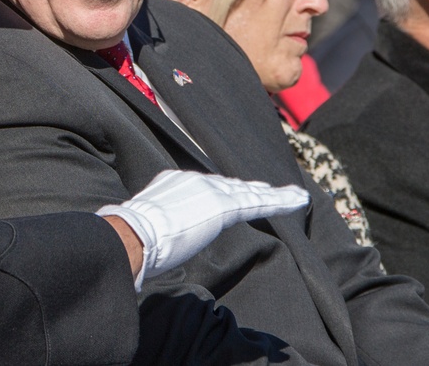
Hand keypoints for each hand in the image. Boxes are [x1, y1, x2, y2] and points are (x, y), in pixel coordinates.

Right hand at [98, 169, 309, 289]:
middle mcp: (193, 180)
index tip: (237, 191)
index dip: (225, 189)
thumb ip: (153, 230)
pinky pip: (260, 203)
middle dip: (251, 188)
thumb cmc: (130, 239)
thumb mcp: (141, 227)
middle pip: (231, 185)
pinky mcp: (225, 207)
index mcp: (172, 182)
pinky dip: (281, 201)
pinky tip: (298, 201)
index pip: (206, 186)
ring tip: (295, 196)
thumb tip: (142, 246)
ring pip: (250, 193)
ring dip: (274, 195)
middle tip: (270, 189)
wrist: (134, 233)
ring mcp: (210, 191)